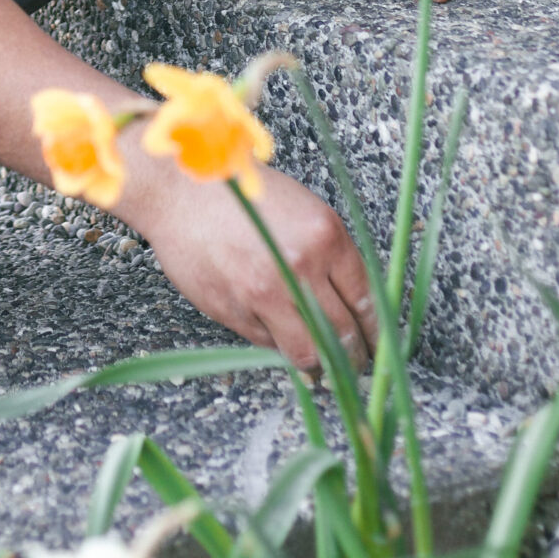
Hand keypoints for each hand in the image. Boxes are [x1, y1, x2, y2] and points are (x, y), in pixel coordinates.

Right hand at [119, 151, 376, 370]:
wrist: (179, 191)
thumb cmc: (242, 193)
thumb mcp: (302, 209)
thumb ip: (331, 253)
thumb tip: (356, 299)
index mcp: (324, 236)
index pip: (366, 299)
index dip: (376, 329)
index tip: (378, 342)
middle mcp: (298, 268)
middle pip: (342, 332)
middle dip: (355, 355)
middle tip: (358, 362)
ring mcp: (263, 294)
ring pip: (306, 351)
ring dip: (321, 364)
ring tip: (326, 366)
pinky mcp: (232, 311)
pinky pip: (267, 344)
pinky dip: (279, 345)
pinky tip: (283, 337)